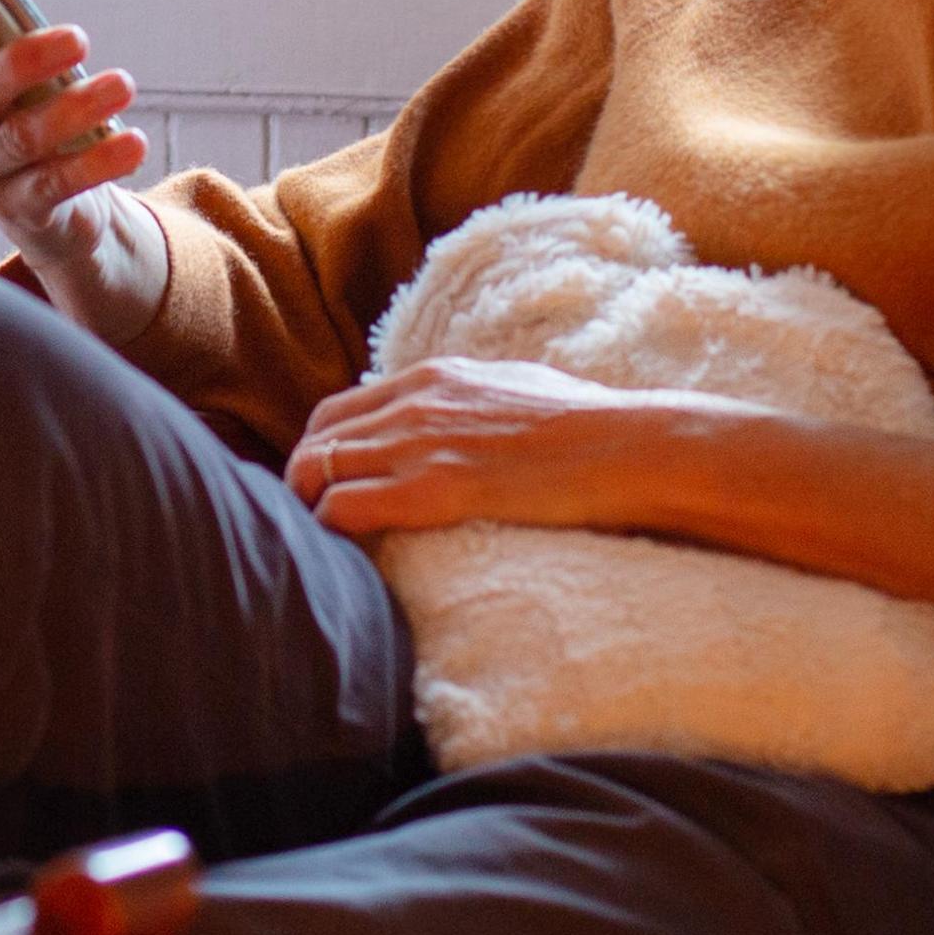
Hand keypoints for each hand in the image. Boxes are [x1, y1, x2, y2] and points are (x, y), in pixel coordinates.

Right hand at [0, 0, 165, 334]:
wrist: (46, 200)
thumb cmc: (23, 108)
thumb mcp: (7, 61)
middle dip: (27, 61)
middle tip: (79, 37)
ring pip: (24, 139)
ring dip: (77, 109)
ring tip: (123, 84)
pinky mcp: (21, 209)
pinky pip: (58, 184)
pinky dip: (98, 162)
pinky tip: (133, 142)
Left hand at [287, 357, 716, 539]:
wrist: (630, 446)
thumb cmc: (593, 427)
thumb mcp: (520, 390)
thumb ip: (479, 401)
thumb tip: (474, 419)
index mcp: (434, 378)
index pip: (339, 411)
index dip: (323, 454)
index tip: (330, 490)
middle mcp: (416, 403)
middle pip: (316, 440)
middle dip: (304, 482)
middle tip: (314, 525)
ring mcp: (422, 442)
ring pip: (317, 472)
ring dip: (310, 511)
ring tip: (324, 549)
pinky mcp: (435, 487)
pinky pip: (344, 507)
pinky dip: (331, 531)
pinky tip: (346, 556)